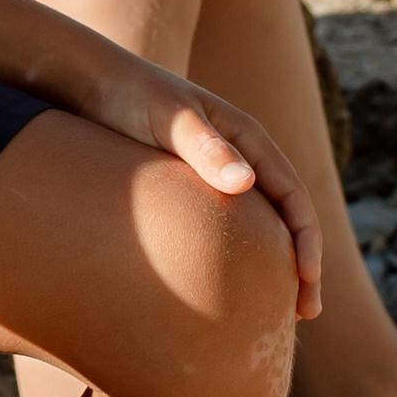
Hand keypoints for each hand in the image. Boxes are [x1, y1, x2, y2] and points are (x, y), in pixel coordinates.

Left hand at [85, 57, 323, 318]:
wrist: (88, 84)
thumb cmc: (130, 97)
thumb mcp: (169, 120)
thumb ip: (205, 148)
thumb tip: (246, 183)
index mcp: (247, 139)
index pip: (294, 195)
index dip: (306, 239)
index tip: (308, 279)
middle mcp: (239, 158)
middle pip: (284, 217)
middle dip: (301, 264)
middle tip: (306, 312)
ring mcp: (214, 175)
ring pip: (257, 227)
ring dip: (273, 266)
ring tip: (277, 312)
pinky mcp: (188, 190)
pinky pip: (224, 229)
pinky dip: (238, 258)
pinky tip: (228, 288)